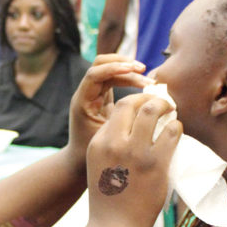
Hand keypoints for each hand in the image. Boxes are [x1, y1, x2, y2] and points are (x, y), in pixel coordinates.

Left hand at [66, 54, 152, 174]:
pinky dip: (129, 79)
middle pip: (100, 64)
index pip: (94, 74)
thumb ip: (121, 123)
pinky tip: (144, 85)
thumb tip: (146, 110)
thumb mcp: (107, 138)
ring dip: (128, 70)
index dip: (114, 69)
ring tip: (148, 78)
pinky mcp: (102, 97)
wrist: (77, 163)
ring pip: (109, 70)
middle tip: (143, 70)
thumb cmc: (91, 154)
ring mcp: (93, 94)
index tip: (134, 71)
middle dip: (122, 63)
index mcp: (82, 102)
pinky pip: (115, 80)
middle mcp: (86, 94)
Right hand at [85, 93, 179, 226]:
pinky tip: (176, 131)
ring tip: (171, 112)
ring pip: (152, 111)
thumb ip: (111, 144)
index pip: (117, 110)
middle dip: (149, 98)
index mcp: (98, 142)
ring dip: (165, 107)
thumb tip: (136, 124)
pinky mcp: (156, 163)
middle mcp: (114, 143)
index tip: (145, 106)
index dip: (135, 103)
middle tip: (161, 103)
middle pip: (132, 103)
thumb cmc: (109, 198)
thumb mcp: (99, 164)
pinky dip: (176, 127)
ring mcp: (135, 152)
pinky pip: (171, 133)